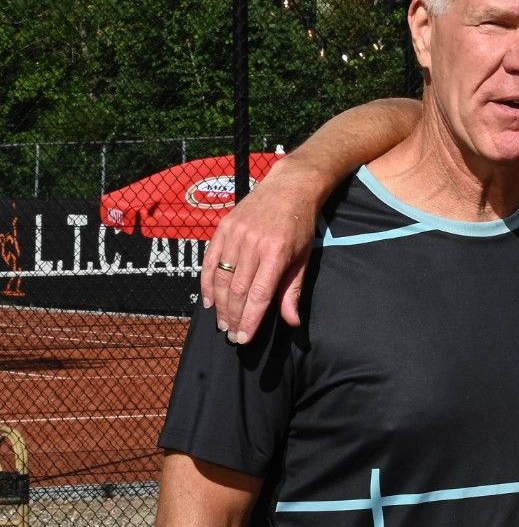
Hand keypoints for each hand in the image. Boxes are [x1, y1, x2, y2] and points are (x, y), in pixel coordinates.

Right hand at [201, 163, 320, 343]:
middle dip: (233, 316)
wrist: (288, 188)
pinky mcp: (223, 228)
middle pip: (237, 289)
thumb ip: (293, 290)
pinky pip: (209, 261)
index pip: (259, 294)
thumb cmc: (299, 226)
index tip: (244, 338)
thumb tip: (291, 322)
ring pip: (220, 278)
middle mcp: (252, 244)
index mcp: (276, 253)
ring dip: (219, 305)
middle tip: (232, 335)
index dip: (250, 319)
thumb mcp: (303, 258)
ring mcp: (235, 235)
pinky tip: (208, 302)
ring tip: (222, 323)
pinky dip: (206, 283)